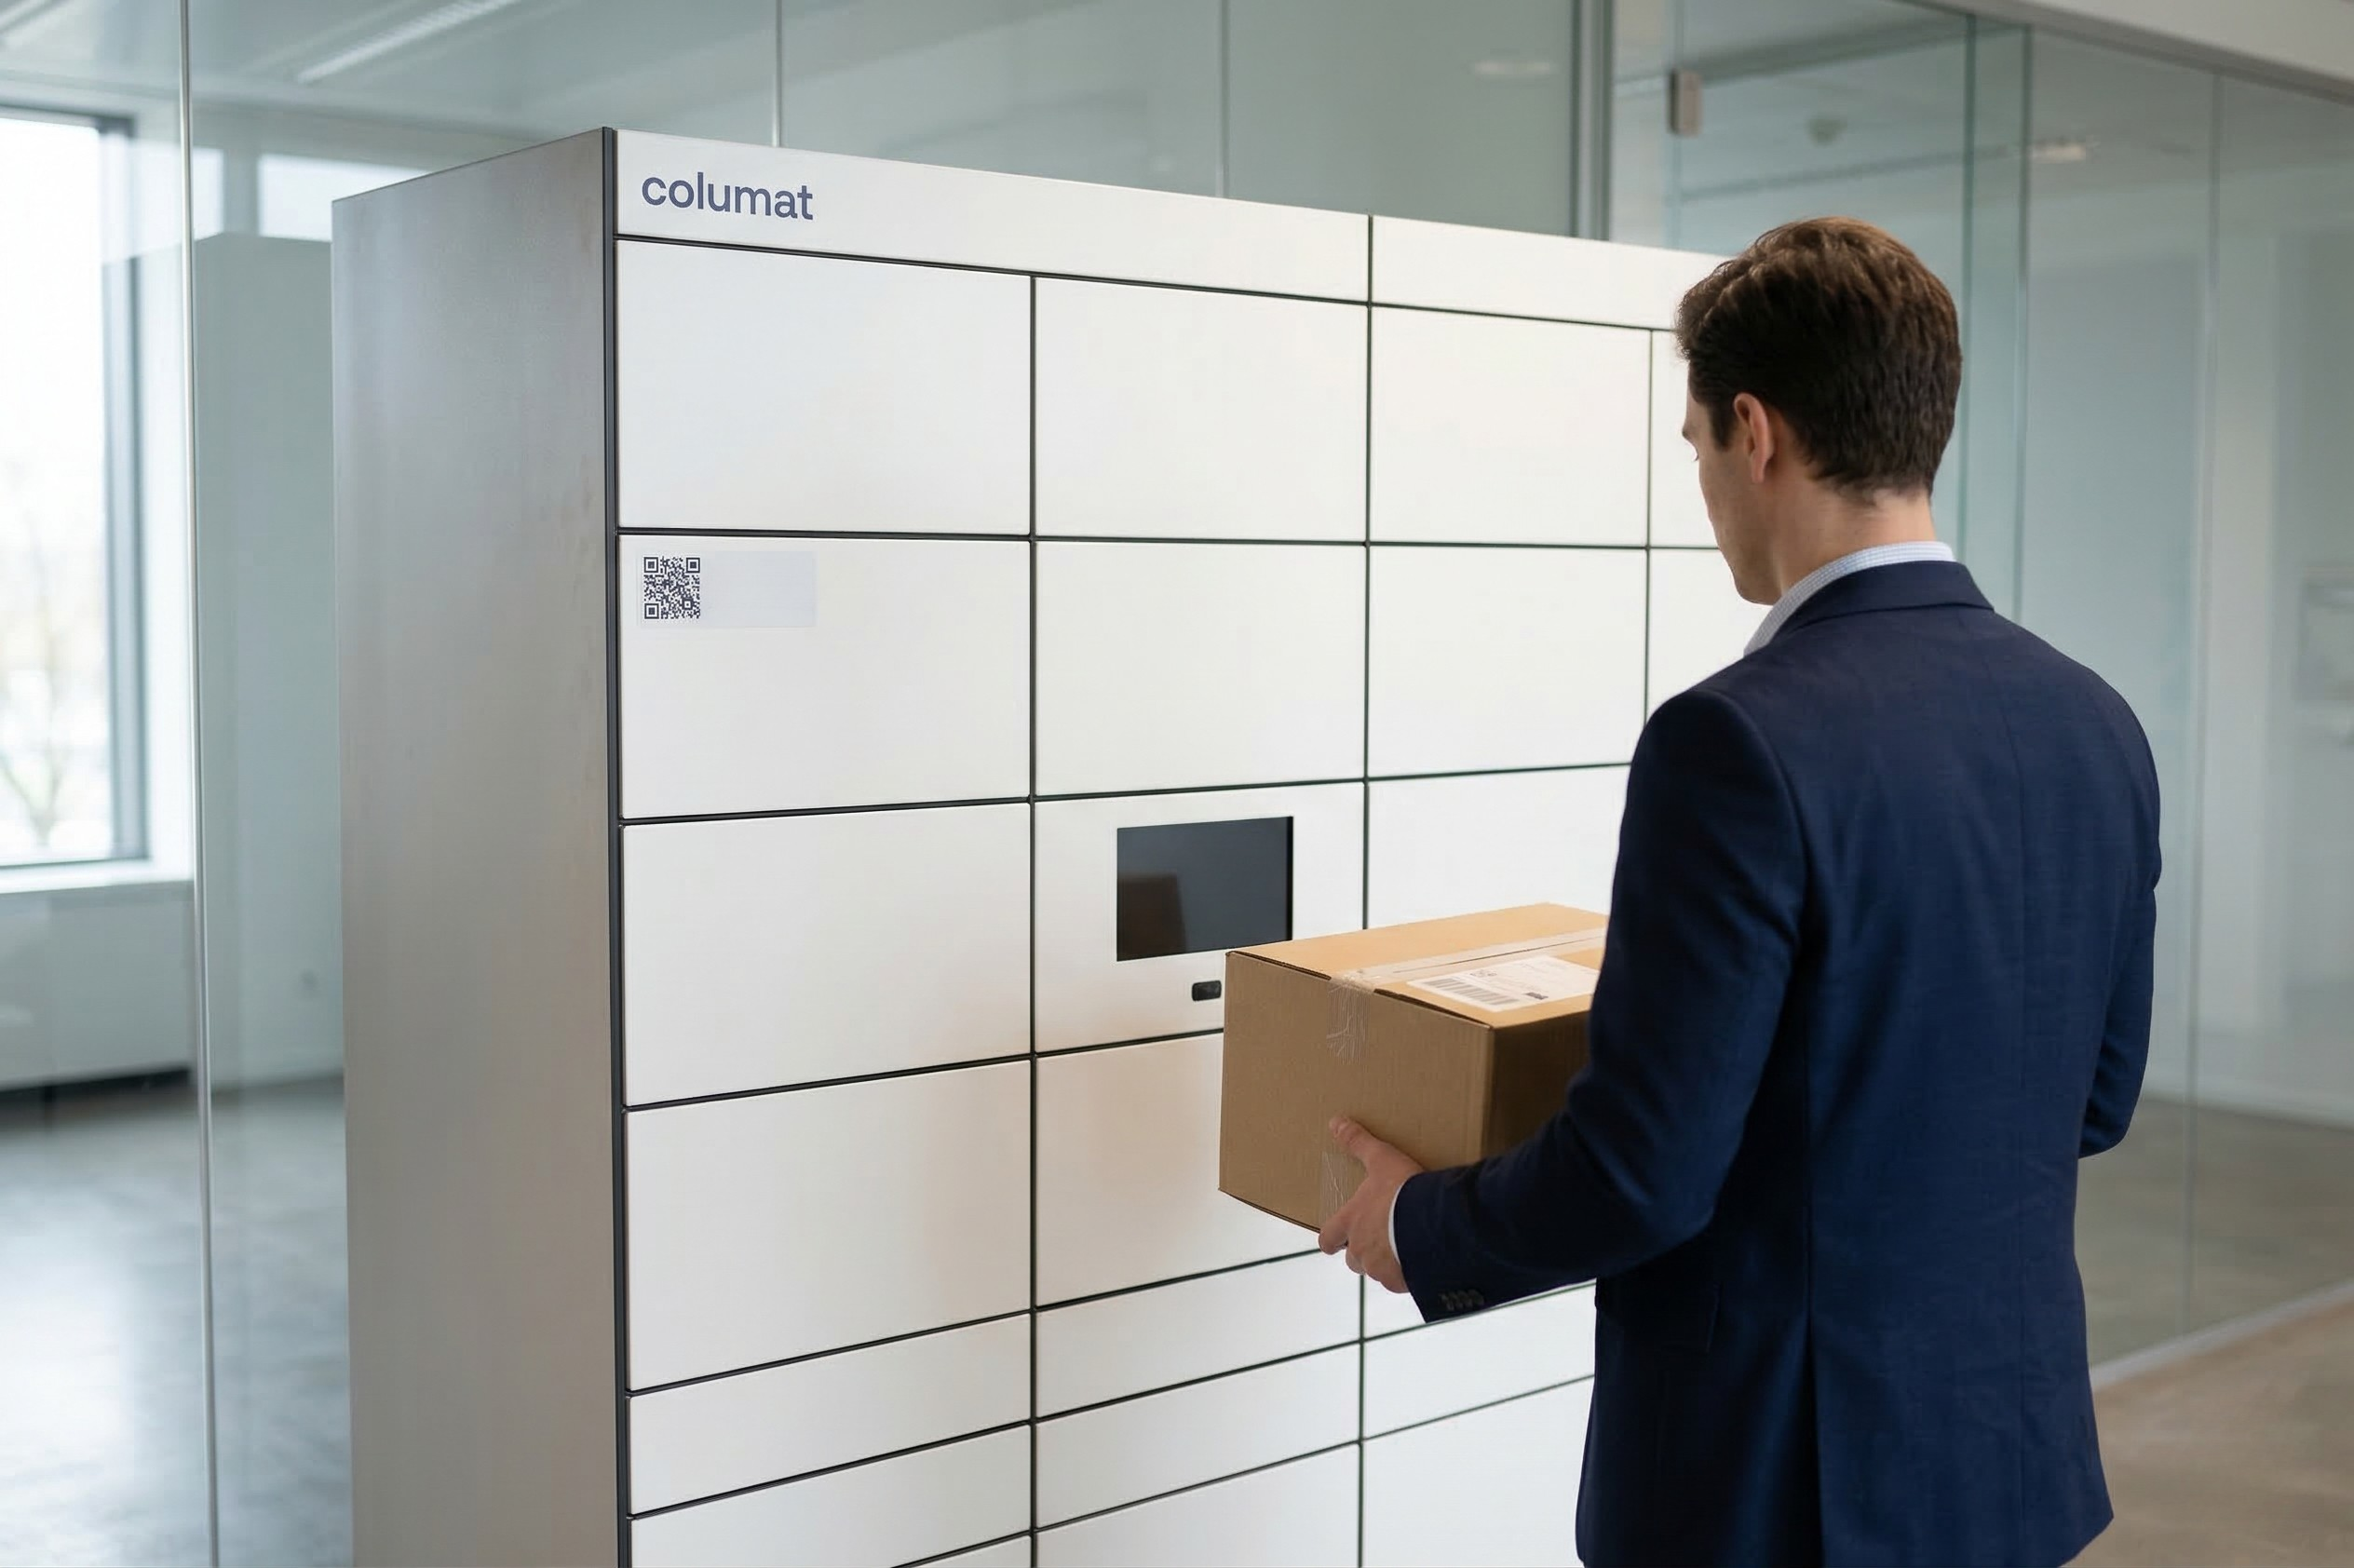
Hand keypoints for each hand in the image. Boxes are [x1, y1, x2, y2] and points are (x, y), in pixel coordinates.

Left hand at [1317, 1117, 1422, 1294]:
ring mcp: (1381, 1270)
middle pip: (1353, 1260)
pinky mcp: (1403, 1282)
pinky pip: (1401, 1282)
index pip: (1327, 1239)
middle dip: (1363, 1251)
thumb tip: (1335, 1122)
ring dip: (1386, 1263)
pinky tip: (1422, 1261)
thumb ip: (1359, 1143)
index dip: (1330, 1239)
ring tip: (1405, 1248)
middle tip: (1381, 1238)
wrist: (1433, 1223)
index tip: (1335, 1240)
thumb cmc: (1402, 1191)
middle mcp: (1360, 1250)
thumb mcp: (1381, 1160)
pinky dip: (1408, 1273)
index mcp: (1350, 1223)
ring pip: (1377, 1272)